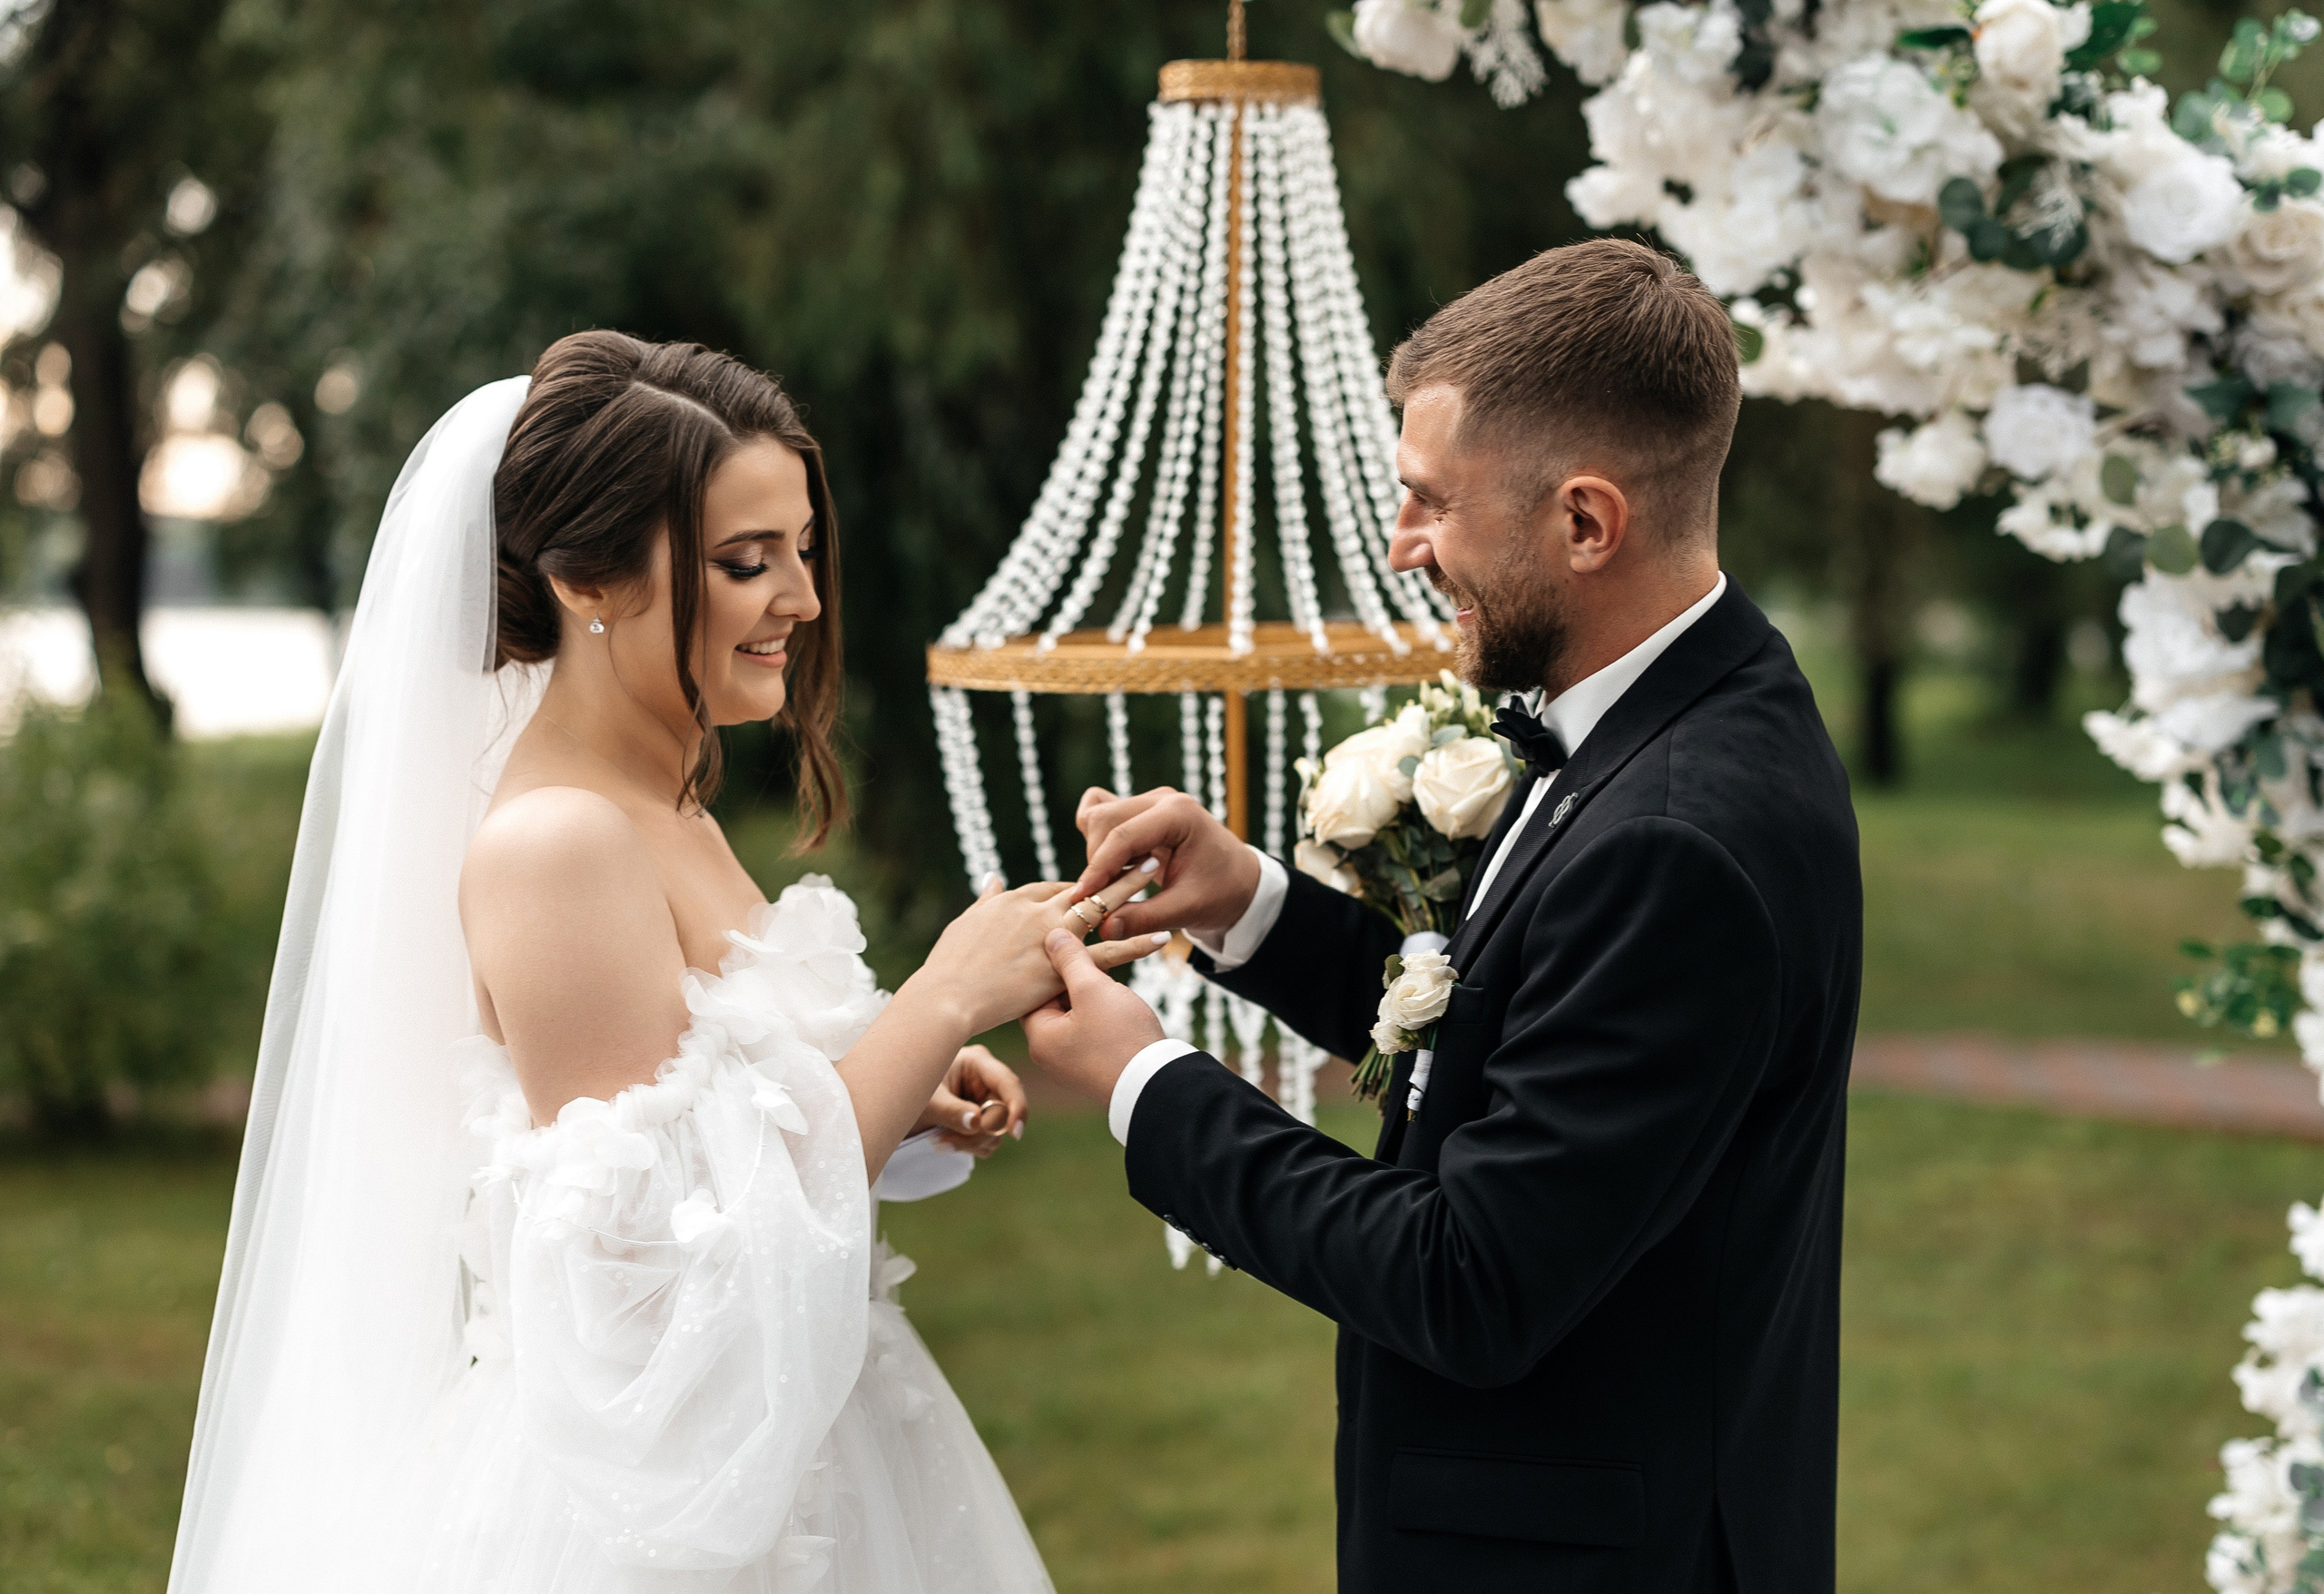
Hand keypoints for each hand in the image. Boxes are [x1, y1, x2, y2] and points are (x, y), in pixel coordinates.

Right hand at [912, 864, 1168, 1035]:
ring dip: (1130, 887)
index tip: (1097, 881)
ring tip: (1158, 871)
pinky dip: (1135, 943)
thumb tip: (992, 879)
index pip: (1053, 887)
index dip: (1079, 884)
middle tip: (1140, 850)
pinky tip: (1160, 936)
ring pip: (1100, 906)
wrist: (947, 997)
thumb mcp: (965, 924)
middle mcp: (1036, 910)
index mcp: (1012, 901)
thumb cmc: (949, 966)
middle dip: (1111, 866)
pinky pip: (1107, 952)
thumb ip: (985, 901)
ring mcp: (1050, 934)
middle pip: (1083, 884)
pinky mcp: (1061, 964)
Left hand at [915, 1043, 1027, 1155]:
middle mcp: (986, 1080)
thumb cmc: (907, 1089)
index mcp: (977, 1062)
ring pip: (997, 1131)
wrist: (895, 1102)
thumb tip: (977, 1122)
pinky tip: (945, 1141)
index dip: (1016, 1107)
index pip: (1008, 1083)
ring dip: (972, 1143)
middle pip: (1004, 1112)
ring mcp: (985, 1100)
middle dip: (980, 1133)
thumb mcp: (927, 1101)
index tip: (1013, 1132)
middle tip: (945, 1142)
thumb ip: (951, 1111)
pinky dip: (970, 1147)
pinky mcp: (982, 1118)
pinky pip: (989, 1140)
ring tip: (939, 1141)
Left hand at [1022, 928, 1165, 1103]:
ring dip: (1093, 999)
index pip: (1033, 992)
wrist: (1158, 1085)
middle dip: (1077, 984)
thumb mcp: (1092, 989)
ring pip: (1076, 1017)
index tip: (1074, 953)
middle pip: (1054, 1004)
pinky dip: (1103, 1018)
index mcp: (1040, 1038)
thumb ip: (1071, 960)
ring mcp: (1073, 1066)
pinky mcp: (1095, 1069)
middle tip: (1098, 968)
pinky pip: (1091, 1034)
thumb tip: (1052, 935)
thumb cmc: (1121, 1037)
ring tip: (1113, 989)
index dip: (1053, 968)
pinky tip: (1122, 1010)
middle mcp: (1050, 1056)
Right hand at [1067, 786, 1260, 940]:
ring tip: (1116, 884)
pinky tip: (1118, 867)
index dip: (1098, 868)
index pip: (1123, 836)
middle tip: (1102, 897)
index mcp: (1179, 814)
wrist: (1242, 882)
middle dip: (1097, 861)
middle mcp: (1163, 799)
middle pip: (1105, 820)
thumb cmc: (1222, 893)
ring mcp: (1151, 801)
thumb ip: (1144, 918)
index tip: (1081, 897)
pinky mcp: (1142, 811)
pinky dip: (1100, 840)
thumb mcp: (1187, 910)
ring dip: (1099, 852)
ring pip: (1100, 817)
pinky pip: (1104, 814)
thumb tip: (1103, 927)